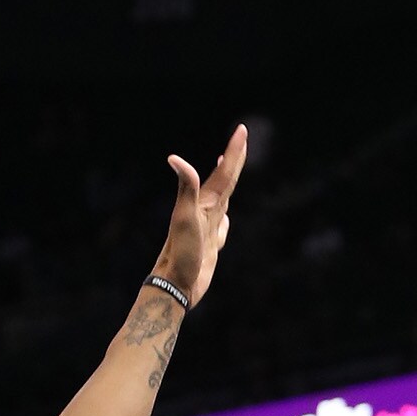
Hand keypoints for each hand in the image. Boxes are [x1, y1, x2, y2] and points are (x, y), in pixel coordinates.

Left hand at [156, 124, 247, 307]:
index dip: (234, 152)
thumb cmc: (180, 253)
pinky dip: (226, 216)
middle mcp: (206, 212)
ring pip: (224, 199)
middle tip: (242, 138)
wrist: (174, 285)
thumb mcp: (184, 218)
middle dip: (234, 159)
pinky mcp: (210, 245)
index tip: (242, 130)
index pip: (224, 173)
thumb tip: (174, 158)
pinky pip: (223, 225)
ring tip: (231, 169)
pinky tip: (225, 216)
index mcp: (204, 203)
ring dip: (229, 183)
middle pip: (225, 180)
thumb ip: (186, 187)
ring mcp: (208, 228)